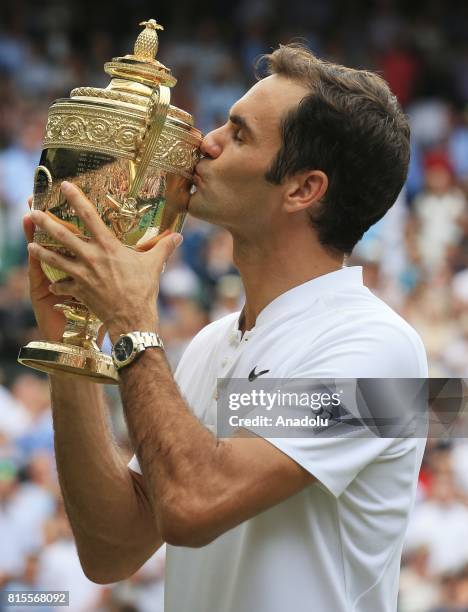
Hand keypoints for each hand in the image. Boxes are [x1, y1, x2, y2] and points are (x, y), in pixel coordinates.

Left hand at [27, 182, 182, 342]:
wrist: (132, 318)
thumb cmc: (143, 290)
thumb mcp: (154, 265)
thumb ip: (164, 248)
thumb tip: (178, 237)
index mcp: (108, 246)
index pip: (89, 216)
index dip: (76, 198)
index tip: (65, 186)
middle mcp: (91, 257)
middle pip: (63, 236)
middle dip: (46, 223)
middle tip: (33, 212)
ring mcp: (82, 274)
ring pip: (55, 260)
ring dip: (41, 252)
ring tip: (31, 246)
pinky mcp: (79, 291)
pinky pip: (63, 286)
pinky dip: (58, 285)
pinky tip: (54, 285)